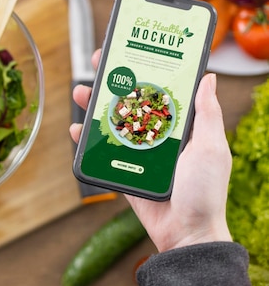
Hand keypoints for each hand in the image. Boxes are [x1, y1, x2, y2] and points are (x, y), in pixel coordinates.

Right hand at [70, 50, 232, 252]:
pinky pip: (103, 151)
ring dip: (95, 106)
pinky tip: (75, 129)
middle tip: (100, 64)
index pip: (161, 90)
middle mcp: (159, 136)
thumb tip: (208, 77)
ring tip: (81, 92)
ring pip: (113, 123)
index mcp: (181, 127)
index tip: (132, 51)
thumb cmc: (205, 192)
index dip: (146, 70)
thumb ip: (207, 114)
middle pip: (131, 102)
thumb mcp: (211, 147)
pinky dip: (87, 140)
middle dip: (115, 82)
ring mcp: (139, 153)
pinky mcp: (125, 171)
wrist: (186, 234)